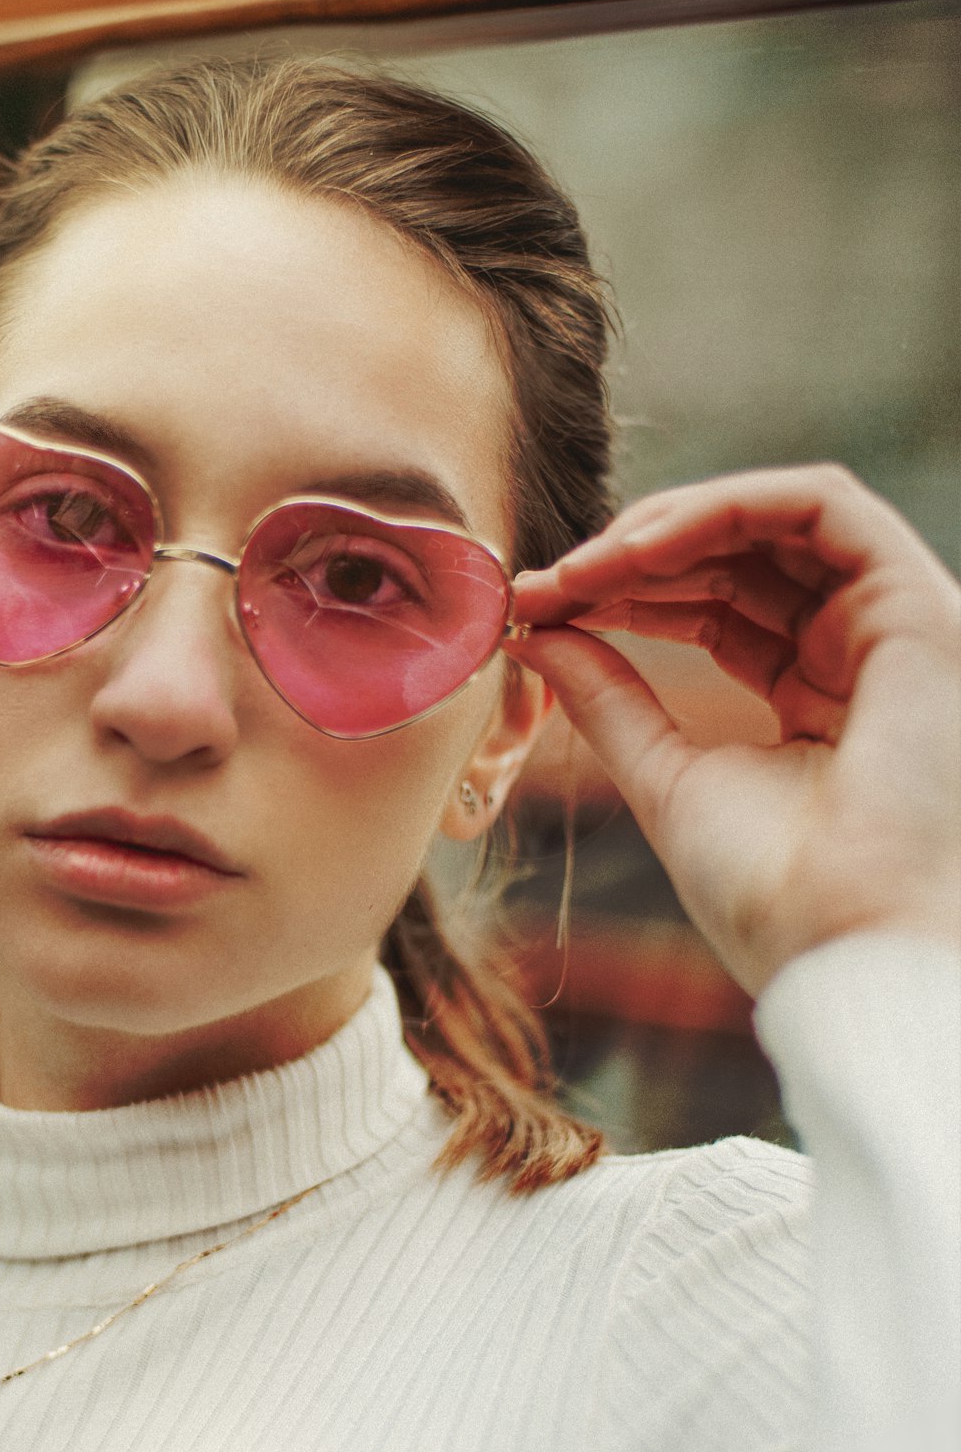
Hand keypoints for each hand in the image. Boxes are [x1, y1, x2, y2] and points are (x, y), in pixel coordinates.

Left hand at [507, 465, 960, 995]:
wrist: (841, 945)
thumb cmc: (770, 895)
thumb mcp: (665, 777)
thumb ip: (609, 698)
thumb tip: (538, 633)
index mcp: (816, 702)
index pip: (715, 609)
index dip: (622, 596)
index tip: (534, 612)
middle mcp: (863, 654)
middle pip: (740, 558)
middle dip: (628, 559)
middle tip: (540, 587)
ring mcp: (895, 625)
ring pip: (778, 518)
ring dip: (666, 526)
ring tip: (580, 570)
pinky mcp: (916, 604)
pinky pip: (822, 506)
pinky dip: (725, 507)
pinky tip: (638, 550)